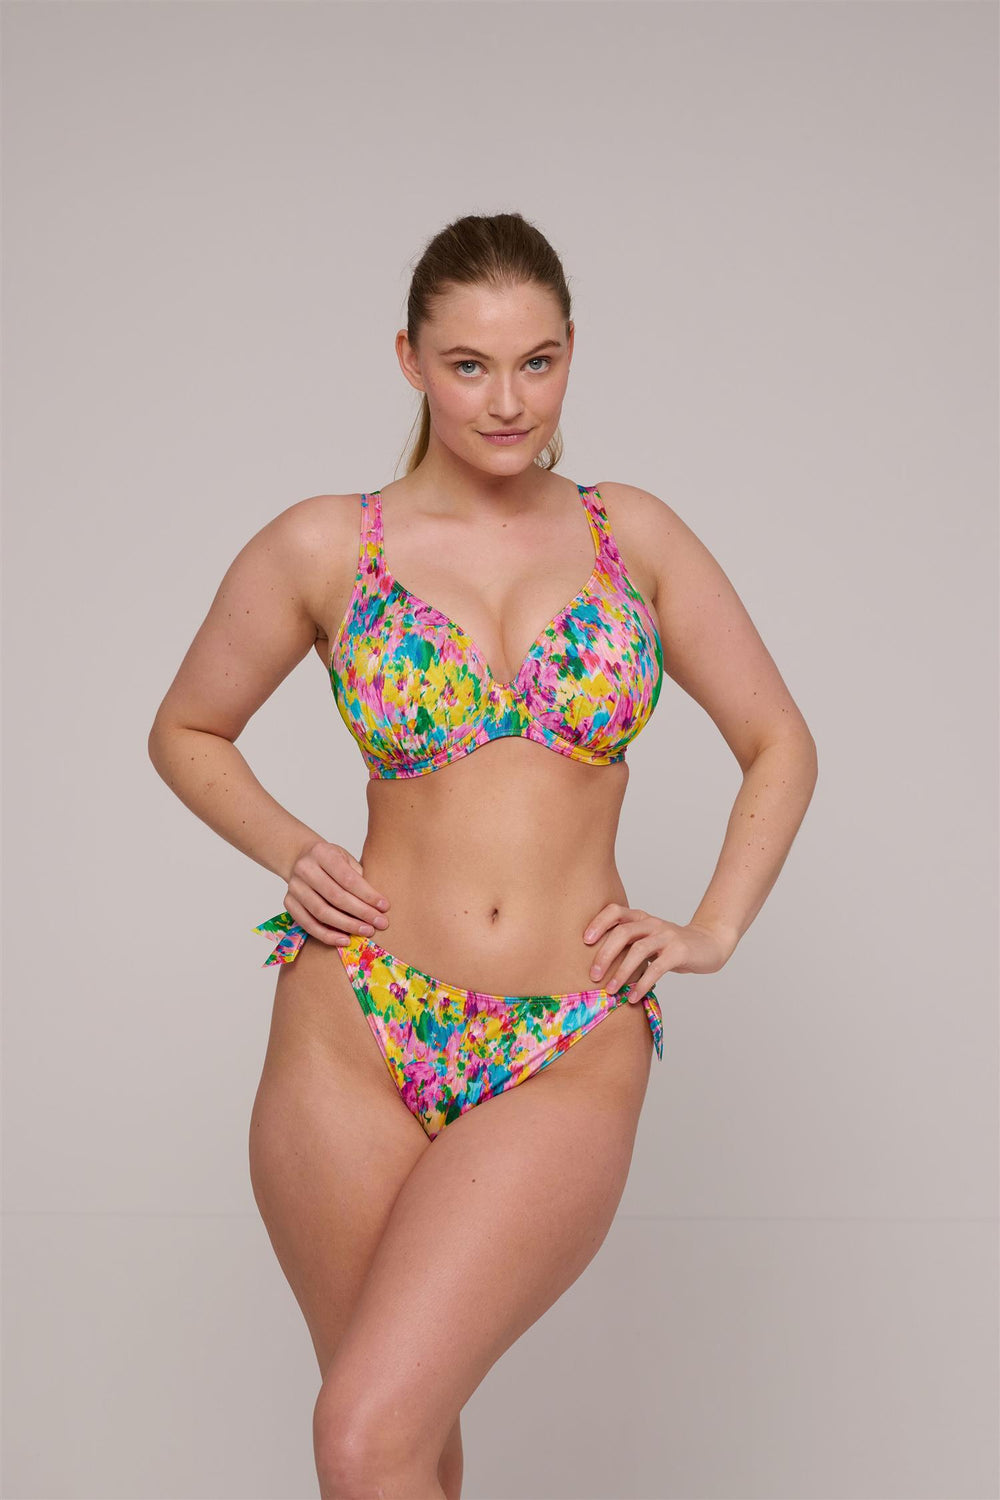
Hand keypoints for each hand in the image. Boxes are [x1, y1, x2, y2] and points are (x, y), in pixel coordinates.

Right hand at [283, 840, 390, 945]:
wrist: (300, 858)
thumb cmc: (330, 860)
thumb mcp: (346, 858)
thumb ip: (359, 876)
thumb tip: (378, 904)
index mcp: (322, 852)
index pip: (348, 878)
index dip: (367, 895)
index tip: (384, 906)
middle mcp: (305, 869)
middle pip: (336, 896)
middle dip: (361, 912)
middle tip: (380, 923)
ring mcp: (294, 887)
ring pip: (322, 912)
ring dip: (347, 925)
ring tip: (366, 931)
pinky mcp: (289, 903)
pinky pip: (308, 924)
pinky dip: (326, 935)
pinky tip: (344, 939)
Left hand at [582, 904, 735, 1001]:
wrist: (709, 945)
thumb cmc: (670, 946)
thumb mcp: (647, 940)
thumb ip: (627, 946)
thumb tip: (596, 967)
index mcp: (641, 918)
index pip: (615, 911)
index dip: (599, 923)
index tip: (584, 941)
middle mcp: (652, 923)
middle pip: (623, 932)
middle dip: (604, 954)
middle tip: (593, 976)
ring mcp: (667, 936)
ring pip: (638, 950)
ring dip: (621, 972)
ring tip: (611, 991)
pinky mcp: (679, 952)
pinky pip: (657, 968)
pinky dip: (642, 984)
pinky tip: (633, 996)